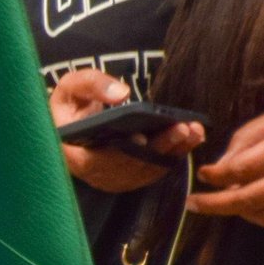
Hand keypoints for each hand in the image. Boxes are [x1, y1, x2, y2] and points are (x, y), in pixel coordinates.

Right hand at [50, 69, 201, 192]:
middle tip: (182, 128)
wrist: (76, 123)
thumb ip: (90, 84)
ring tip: (194, 130)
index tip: (141, 136)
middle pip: (131, 164)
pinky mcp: (133, 179)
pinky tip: (190, 139)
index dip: (121, 151)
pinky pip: (156, 169)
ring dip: (173, 150)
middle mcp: (94, 174)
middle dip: (160, 145)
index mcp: (72, 154)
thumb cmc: (72, 105)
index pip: (97, 160)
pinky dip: (174, 154)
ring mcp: (116, 180)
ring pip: (149, 168)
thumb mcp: (70, 87)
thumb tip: (121, 94)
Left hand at [191, 113, 263, 221]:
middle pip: (252, 198)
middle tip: (192, 203)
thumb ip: (240, 147)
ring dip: (241, 209)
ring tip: (224, 198)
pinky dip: (258, 214)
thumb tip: (217, 171)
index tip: (203, 174)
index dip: (218, 174)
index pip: (243, 168)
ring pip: (261, 212)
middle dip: (219, 204)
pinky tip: (249, 205)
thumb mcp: (262, 127)